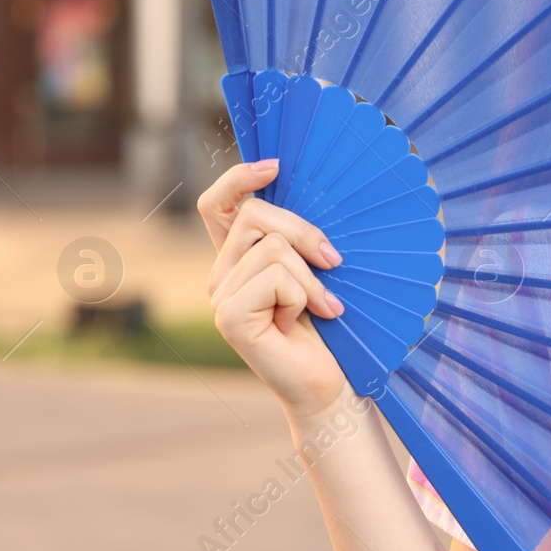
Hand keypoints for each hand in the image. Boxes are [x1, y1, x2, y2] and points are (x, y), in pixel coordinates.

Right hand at [198, 158, 351, 420]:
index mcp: (237, 259)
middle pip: (254, 214)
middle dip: (304, 232)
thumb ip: (299, 237)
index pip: (215, 204)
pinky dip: (303, 296)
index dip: (238, 178)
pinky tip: (301, 322)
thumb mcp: (316, 268)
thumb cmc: (329, 326)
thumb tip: (305, 187)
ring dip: (311, 277)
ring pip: (272, 246)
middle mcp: (219, 275)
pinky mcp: (229, 316)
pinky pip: (276, 276)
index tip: (276, 166)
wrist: (329, 383)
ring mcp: (219, 296)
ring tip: (320, 307)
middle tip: (334, 263)